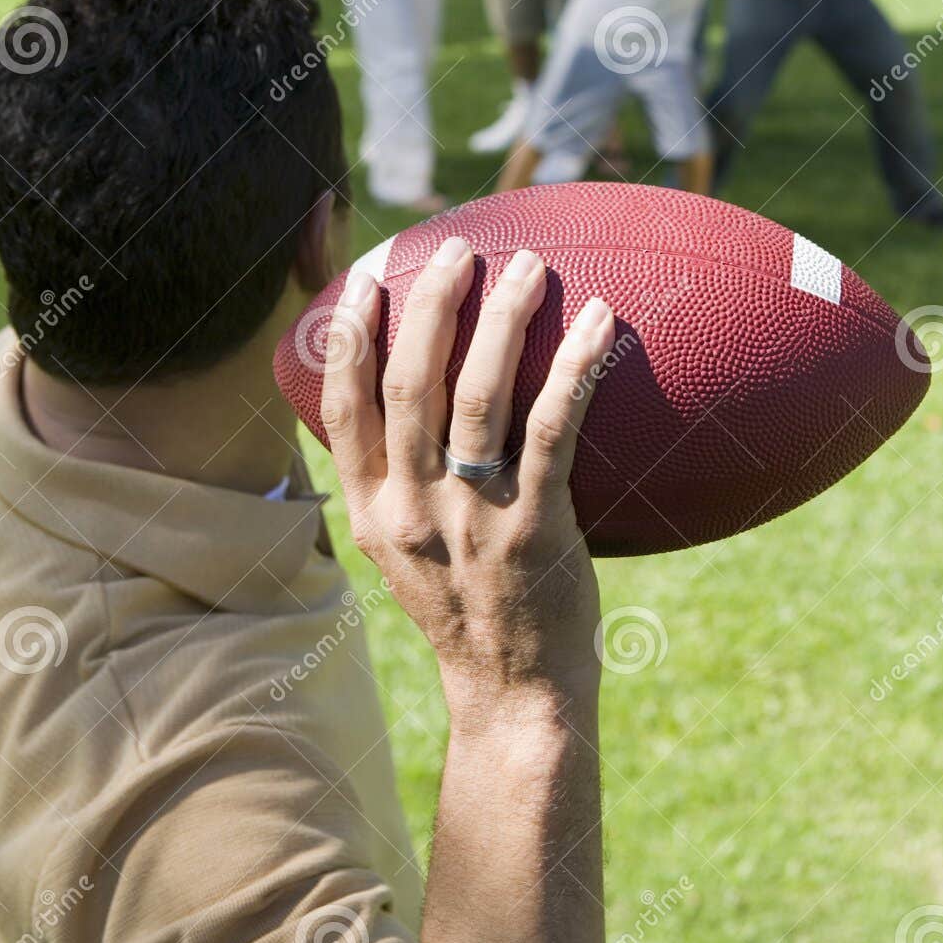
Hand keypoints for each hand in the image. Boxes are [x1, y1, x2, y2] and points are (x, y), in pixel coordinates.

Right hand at [320, 240, 615, 716]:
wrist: (515, 693)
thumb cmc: (468, 608)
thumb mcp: (404, 551)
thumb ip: (398, 483)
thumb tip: (411, 401)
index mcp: (372, 511)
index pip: (343, 406)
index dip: (353, 333)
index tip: (372, 275)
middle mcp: (411, 510)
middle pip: (410, 382)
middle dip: (432, 302)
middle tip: (461, 248)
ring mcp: (472, 519)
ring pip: (478, 395)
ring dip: (504, 319)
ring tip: (529, 265)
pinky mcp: (535, 527)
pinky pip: (552, 429)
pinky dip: (574, 368)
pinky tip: (600, 323)